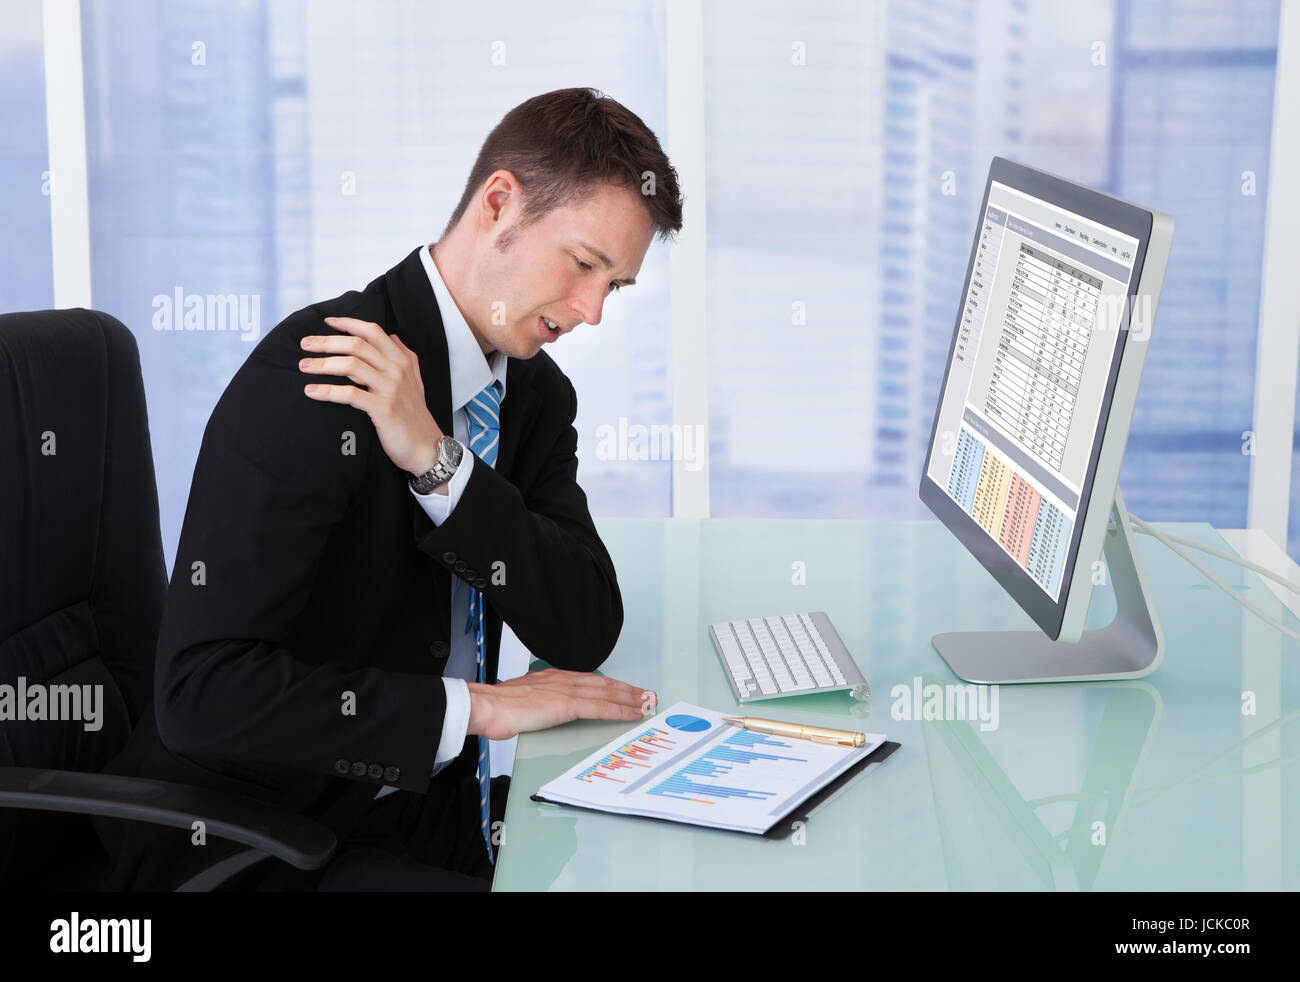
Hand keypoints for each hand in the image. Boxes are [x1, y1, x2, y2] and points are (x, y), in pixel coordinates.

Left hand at [300, 316, 442, 475]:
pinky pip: (350, 394)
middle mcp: (397, 370)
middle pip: (357, 345)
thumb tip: (391, 336)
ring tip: (303, 366)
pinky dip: (327, 391)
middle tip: (305, 344)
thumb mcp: (415, 380)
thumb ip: (404, 356)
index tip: (327, 321)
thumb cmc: (415, 414)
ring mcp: (391, 388)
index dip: (348, 323)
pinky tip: (311, 391)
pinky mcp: (383, 408)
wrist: (426, 446)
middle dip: (327, 342)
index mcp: (402, 360)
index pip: (373, 331)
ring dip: (323, 364)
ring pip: (351, 365)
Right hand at [467, 668, 657, 740]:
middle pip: (603, 683)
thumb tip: (536, 709)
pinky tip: (633, 713)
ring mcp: (566, 690)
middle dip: (626, 689)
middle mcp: (562, 679)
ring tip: (646, 702)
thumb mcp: (520, 699)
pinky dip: (621, 710)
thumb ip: (534, 701)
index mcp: (551, 678)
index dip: (609, 685)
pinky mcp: (567, 704)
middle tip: (645, 693)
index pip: (588, 680)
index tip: (622, 689)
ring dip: (630, 697)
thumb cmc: (496, 706)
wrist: (487, 706)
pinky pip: (601, 707)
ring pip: (607, 693)